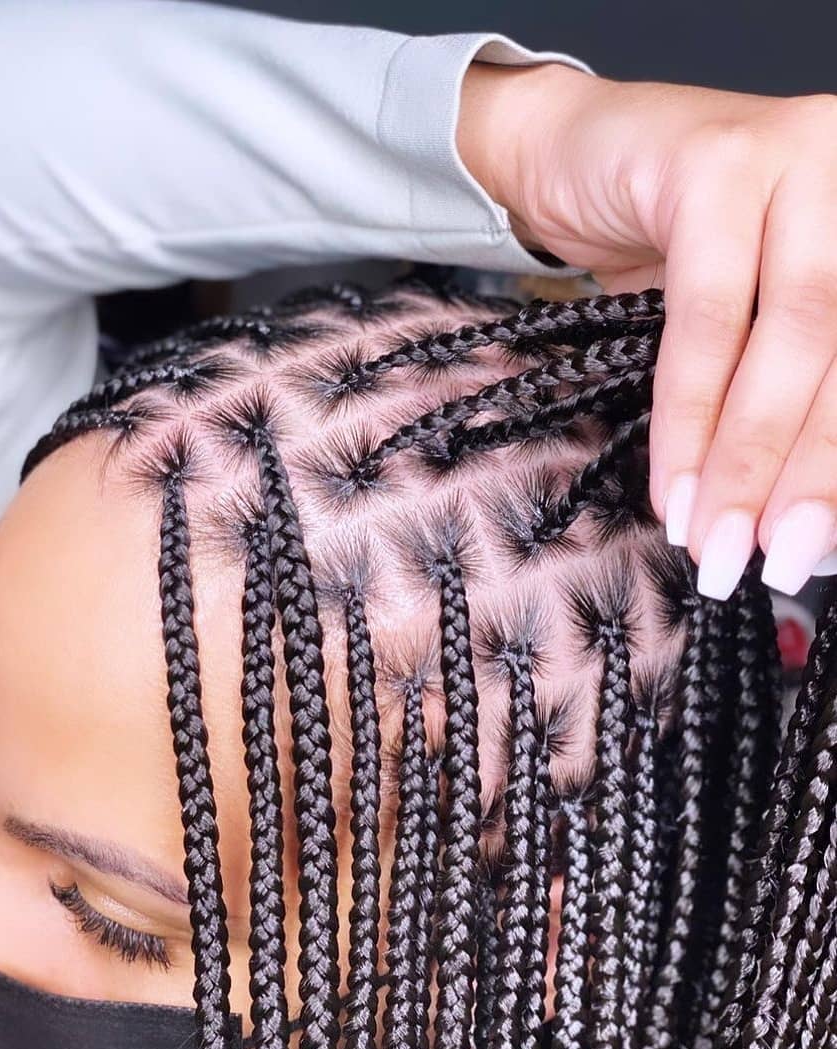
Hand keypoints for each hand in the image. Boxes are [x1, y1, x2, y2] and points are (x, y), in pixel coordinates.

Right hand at [458, 60, 836, 599]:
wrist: (569, 159)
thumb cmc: (668, 248)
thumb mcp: (745, 325)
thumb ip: (780, 395)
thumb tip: (796, 529)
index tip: (808, 554)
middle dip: (808, 474)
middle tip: (770, 562)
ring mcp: (799, 155)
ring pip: (794, 336)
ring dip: (748, 459)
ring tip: (715, 542)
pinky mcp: (720, 160)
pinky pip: (708, 316)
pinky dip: (688, 414)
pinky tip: (674, 487)